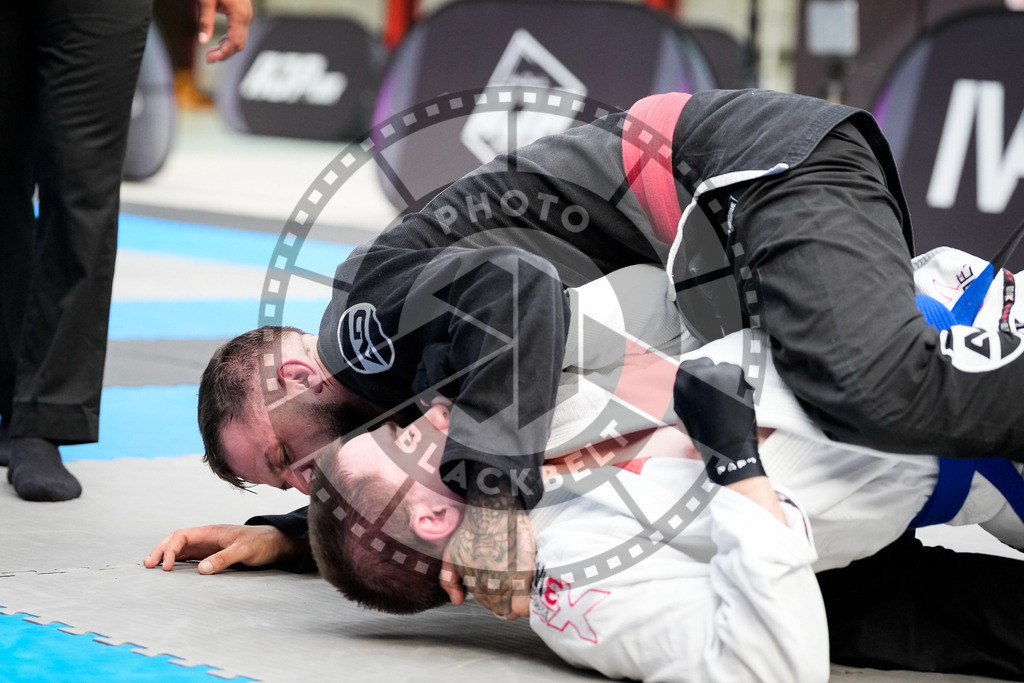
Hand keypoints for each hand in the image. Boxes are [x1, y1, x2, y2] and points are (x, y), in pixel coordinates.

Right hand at [143, 524, 304, 573]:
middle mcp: (207, 537)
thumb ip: (224, 558)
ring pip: (181, 548)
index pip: (182, 536)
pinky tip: (170, 570)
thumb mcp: (244, 551)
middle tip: (147, 565)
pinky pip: (189, 557)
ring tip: (151, 567)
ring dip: (166, 555)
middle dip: (160, 550)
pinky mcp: (212, 554)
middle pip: (176, 540)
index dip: (170, 550)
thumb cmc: (261, 543)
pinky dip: (177, 561)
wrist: (275, 544)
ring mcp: (208, 546)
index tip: (166, 567)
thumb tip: (200, 569)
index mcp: (211, 532)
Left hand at [197, 0, 252, 62]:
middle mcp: (246, 16)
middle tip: (209, 58)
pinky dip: (230, 40)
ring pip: (240, 39)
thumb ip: (205, 21)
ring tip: (212, 52)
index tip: (210, 59)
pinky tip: (220, 42)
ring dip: (227, 48)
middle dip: (224, 53)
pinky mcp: (243, 12)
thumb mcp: (206, 1)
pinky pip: (239, 31)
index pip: (234, 43)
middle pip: (239, 44)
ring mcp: (246, 14)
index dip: (223, 54)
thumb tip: (203, 40)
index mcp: (239, 15)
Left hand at [441, 498, 535, 619]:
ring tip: (520, 582)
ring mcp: (512, 581)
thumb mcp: (450, 555)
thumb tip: (457, 601)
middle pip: (507, 608)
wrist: (492, 511)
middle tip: (512, 582)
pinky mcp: (527, 570)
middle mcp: (495, 589)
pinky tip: (528, 584)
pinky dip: (529, 596)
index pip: (494, 608)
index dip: (499, 600)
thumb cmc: (471, 531)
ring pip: (518, 604)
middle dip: (509, 598)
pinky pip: (529, 598)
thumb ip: (449, 582)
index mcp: (479, 587)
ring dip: (520, 596)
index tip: (502, 589)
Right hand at [674, 358, 765, 485]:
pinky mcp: (736, 375)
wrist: (727, 445)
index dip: (697, 374)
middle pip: (706, 363)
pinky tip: (735, 398)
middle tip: (717, 392)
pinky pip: (736, 373)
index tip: (703, 381)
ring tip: (727, 399)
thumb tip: (688, 386)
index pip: (688, 365)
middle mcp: (698, 373)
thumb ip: (684, 394)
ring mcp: (717, 372)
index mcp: (682, 382)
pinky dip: (737, 383)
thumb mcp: (682, 413)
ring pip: (722, 367)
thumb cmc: (705, 435)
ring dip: (725, 378)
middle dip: (711, 375)